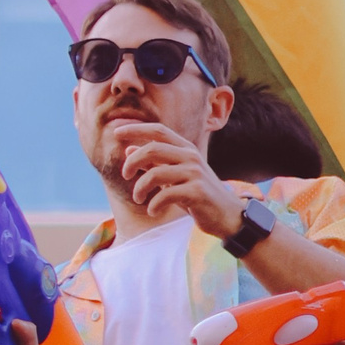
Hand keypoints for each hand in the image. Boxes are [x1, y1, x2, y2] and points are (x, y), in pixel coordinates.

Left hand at [106, 119, 240, 234]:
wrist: (227, 215)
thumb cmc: (197, 195)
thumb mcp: (173, 177)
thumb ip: (153, 163)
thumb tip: (128, 149)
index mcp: (186, 149)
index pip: (159, 131)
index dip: (137, 129)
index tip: (116, 132)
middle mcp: (191, 157)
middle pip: (153, 149)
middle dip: (132, 162)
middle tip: (125, 175)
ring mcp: (195, 173)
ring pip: (155, 173)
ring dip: (140, 188)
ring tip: (139, 198)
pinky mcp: (197, 192)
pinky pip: (165, 195)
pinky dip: (153, 204)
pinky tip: (153, 210)